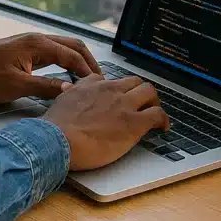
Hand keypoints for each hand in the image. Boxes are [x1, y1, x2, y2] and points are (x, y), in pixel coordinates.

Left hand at [0, 32, 101, 104]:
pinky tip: (68, 76)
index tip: (100, 86)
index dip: (88, 71)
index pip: (72, 55)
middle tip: (101, 81)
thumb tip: (71, 90)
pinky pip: (53, 53)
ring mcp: (31, 43)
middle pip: (73, 46)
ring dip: (78, 61)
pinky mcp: (26, 51)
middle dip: (89, 62)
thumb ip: (46, 87)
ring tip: (89, 80)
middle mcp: (37, 39)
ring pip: (63, 48)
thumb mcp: (17, 86)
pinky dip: (66, 62)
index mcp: (37, 44)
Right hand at [44, 75, 169, 170]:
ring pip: (149, 92)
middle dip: (141, 93)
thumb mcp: (62, 100)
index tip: (122, 98)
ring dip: (154, 102)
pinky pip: (157, 114)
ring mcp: (124, 105)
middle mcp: (111, 90)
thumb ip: (71, 92)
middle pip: (135, 82)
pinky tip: (163, 127)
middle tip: (143, 105)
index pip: (114, 80)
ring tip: (155, 114)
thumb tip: (69, 88)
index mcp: (93, 85)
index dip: (121, 90)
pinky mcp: (134, 123)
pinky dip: (163, 119)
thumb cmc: (56, 126)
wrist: (58, 139)